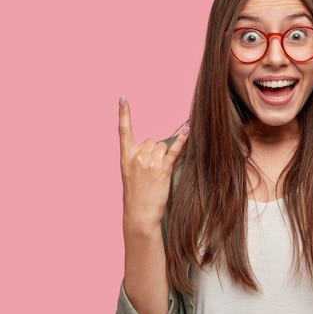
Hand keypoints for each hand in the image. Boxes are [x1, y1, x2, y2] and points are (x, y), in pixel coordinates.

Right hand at [118, 96, 188, 233]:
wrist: (139, 215)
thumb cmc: (136, 197)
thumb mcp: (130, 175)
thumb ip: (139, 158)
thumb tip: (157, 145)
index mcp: (125, 157)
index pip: (123, 131)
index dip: (123, 114)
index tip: (123, 98)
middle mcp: (136, 156)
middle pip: (152, 140)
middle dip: (156, 151)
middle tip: (153, 171)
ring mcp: (149, 162)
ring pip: (163, 146)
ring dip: (165, 156)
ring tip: (159, 174)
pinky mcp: (163, 169)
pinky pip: (174, 150)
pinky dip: (183, 140)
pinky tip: (189, 130)